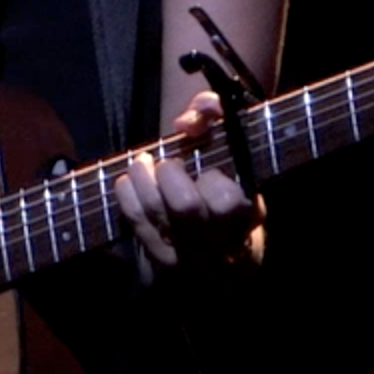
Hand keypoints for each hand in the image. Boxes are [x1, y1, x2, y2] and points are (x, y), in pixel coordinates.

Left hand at [115, 94, 263, 272]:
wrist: (223, 259)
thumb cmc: (226, 189)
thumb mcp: (233, 153)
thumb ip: (212, 114)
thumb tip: (187, 121)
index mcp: (245, 217)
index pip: (226, 201)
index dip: (212, 179)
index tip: (208, 170)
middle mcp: (219, 242)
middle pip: (185, 206)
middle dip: (169, 174)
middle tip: (168, 165)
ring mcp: (189, 255)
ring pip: (155, 211)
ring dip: (142, 176)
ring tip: (143, 164)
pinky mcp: (161, 260)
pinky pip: (136, 220)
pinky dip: (127, 193)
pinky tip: (131, 181)